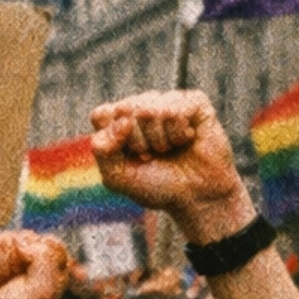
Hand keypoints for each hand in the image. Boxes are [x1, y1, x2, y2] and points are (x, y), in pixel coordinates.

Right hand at [0, 231, 70, 298]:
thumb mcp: (42, 291)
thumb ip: (46, 260)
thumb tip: (24, 243)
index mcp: (52, 273)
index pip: (53, 244)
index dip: (40, 249)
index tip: (29, 266)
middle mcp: (32, 265)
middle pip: (28, 237)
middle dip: (17, 255)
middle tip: (11, 278)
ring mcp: (8, 261)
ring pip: (6, 238)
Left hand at [91, 91, 251, 241]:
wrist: (196, 197)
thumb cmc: (156, 186)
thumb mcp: (118, 177)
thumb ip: (103, 150)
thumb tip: (123, 120)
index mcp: (118, 119)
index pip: (102, 114)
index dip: (114, 139)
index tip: (130, 157)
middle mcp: (142, 105)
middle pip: (125, 110)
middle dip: (138, 142)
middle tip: (152, 155)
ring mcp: (168, 101)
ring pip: (151, 110)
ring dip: (160, 140)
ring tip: (170, 150)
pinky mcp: (193, 101)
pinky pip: (176, 110)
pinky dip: (179, 133)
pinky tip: (187, 140)